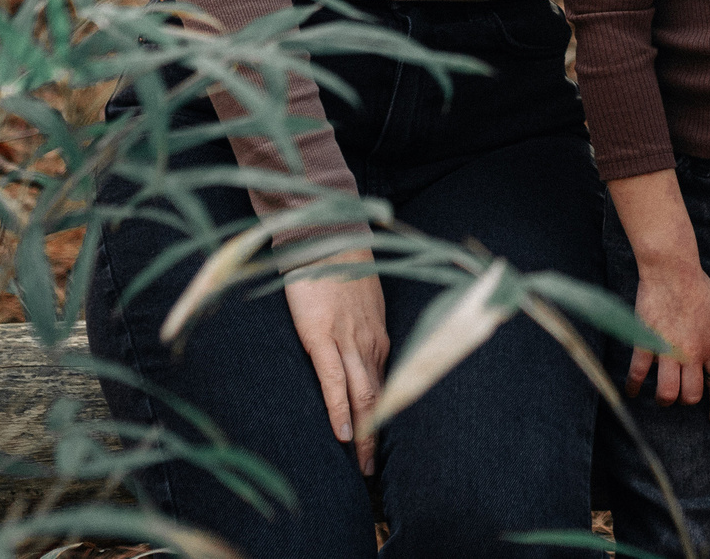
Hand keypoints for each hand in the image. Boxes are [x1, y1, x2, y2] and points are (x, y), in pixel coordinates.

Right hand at [283, 247, 386, 473]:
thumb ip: (363, 328)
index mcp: (378, 335)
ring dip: (364, 433)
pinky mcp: (322, 338)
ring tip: (362, 467)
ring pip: (361, 396)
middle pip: (379, 397)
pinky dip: (340, 410)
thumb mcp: (361, 302)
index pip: (386, 384)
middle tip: (376, 471)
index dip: (385, 415)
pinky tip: (342, 434)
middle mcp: (370, 343)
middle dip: (378, 435)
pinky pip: (333, 381)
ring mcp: (347, 342)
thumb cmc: (340, 267)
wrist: (327, 237)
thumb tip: (362, 350)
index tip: (386, 444)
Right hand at [629, 255, 709, 419]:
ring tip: (663, 395)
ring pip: (667, 393)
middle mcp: (691, 354)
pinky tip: (632, 390)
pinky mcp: (646, 343)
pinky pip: (638, 374)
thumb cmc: (700, 288)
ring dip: (665, 398)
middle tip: (684, 396)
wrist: (673, 270)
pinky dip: (633, 386)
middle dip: (688, 401)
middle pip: (692, 396)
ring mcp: (668, 350)